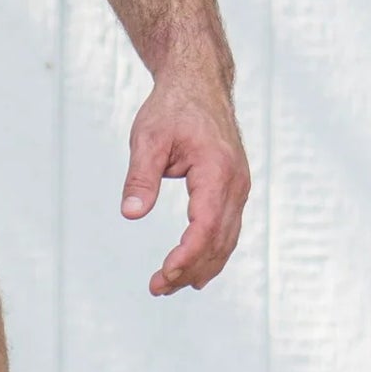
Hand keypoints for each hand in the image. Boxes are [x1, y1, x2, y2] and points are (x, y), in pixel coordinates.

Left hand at [120, 65, 249, 295]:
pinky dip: (211, 252)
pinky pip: (227, 229)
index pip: (206, 226)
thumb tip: (131, 214)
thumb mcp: (148, 138)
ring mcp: (239, 187)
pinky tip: (194, 271)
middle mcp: (236, 183)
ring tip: (168, 286)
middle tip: (156, 288)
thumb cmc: (171, 108)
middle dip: (189, 270)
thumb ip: (140, 176)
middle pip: (218, 241)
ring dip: (200, 267)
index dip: (186, 256)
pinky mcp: (234, 189)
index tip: (162, 275)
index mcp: (217, 170)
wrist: (198, 83)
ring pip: (226, 240)